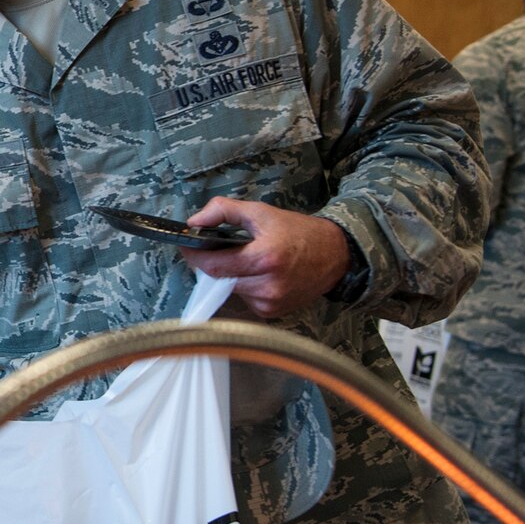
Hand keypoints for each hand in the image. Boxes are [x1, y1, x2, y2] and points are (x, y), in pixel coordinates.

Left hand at [180, 197, 351, 317]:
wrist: (336, 255)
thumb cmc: (299, 232)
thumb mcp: (261, 212)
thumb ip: (224, 211)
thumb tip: (193, 221)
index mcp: (265, 259)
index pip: (213, 265)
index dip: (195, 256)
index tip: (188, 246)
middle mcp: (268, 286)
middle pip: (219, 279)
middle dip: (212, 264)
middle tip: (216, 250)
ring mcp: (271, 302)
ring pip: (230, 291)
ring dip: (229, 277)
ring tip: (243, 261)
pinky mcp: (273, 312)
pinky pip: (245, 300)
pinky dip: (244, 288)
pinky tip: (257, 276)